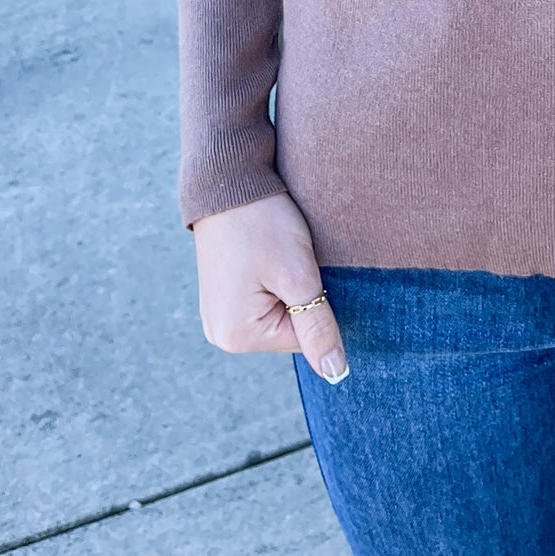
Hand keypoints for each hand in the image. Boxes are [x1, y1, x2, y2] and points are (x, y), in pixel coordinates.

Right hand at [191, 190, 347, 383]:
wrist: (229, 181)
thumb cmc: (263, 224)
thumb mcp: (298, 275)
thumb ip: (318, 327)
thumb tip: (335, 373)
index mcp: (237, 336)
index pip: (304, 338)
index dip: (317, 302)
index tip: (306, 268)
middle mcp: (221, 334)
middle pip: (289, 328)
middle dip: (301, 295)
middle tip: (290, 257)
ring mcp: (218, 314)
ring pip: (278, 311)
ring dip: (288, 286)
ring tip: (277, 254)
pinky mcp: (222, 294)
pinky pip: (262, 298)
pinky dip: (274, 279)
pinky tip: (267, 254)